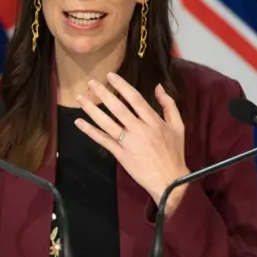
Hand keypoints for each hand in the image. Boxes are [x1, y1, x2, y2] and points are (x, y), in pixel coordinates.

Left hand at [74, 72, 189, 213]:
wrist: (170, 181)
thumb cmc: (174, 152)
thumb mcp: (178, 126)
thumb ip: (169, 105)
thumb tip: (159, 86)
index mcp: (153, 121)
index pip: (134, 99)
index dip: (121, 86)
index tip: (110, 76)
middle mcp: (139, 130)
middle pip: (118, 108)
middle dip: (103, 94)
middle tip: (91, 83)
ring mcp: (128, 143)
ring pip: (107, 123)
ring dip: (92, 110)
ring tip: (81, 98)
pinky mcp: (121, 155)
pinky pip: (103, 141)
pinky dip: (90, 131)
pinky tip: (79, 122)